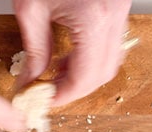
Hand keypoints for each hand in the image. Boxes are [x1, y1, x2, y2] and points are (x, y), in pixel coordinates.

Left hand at [13, 0, 132, 105]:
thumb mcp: (30, 9)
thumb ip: (33, 50)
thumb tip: (30, 80)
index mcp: (94, 19)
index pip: (84, 77)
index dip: (64, 96)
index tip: (44, 101)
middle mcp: (114, 15)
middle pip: (103, 73)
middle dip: (75, 88)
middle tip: (48, 92)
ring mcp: (121, 9)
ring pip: (111, 60)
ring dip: (85, 74)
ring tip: (55, 73)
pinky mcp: (118, 4)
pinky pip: (111, 42)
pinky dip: (91, 56)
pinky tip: (68, 54)